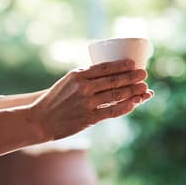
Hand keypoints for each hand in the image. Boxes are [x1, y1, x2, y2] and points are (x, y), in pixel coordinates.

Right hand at [30, 59, 152, 141]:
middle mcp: (83, 87)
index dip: (122, 65)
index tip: (133, 64)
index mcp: (78, 75)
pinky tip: (134, 104)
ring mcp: (87, 103)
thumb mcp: (67, 81)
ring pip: (116, 95)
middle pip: (113, 81)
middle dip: (132, 77)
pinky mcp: (89, 118)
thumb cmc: (55, 99)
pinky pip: (112, 111)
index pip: (105, 67)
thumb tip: (106, 72)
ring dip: (133, 91)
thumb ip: (85, 77)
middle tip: (144, 74)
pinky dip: (125, 107)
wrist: (41, 120)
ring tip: (144, 88)